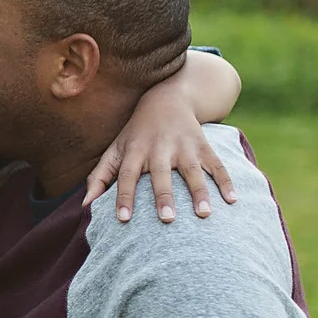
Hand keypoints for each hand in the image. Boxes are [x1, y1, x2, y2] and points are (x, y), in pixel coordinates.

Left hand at [83, 62, 237, 224]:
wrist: (167, 97)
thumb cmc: (135, 133)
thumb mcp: (115, 149)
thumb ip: (100, 177)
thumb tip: (85, 205)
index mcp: (135, 150)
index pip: (126, 175)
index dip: (123, 196)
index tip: (123, 219)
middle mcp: (160, 148)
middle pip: (161, 173)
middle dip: (164, 196)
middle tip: (167, 220)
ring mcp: (184, 146)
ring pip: (192, 171)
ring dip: (199, 192)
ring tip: (204, 215)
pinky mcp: (204, 145)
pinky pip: (217, 164)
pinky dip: (226, 181)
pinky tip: (233, 200)